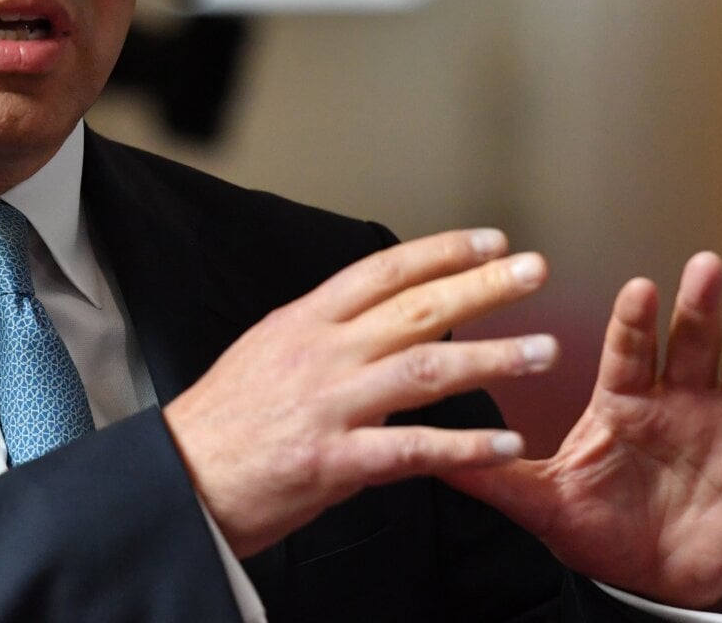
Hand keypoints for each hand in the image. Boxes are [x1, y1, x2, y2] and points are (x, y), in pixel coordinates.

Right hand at [161, 229, 558, 557]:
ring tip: (542, 353)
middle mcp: (321, 354)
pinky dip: (466, 446)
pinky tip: (506, 443)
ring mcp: (329, 406)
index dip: (441, 251)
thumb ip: (324, 335)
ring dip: (492, 358)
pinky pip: (413, 450)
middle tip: (535, 271)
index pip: (383, 271)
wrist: (179, 481)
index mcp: (304, 322)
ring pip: (425, 370)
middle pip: (416, 309)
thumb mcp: (266, 352)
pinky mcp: (334, 461)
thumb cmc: (222, 423)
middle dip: (483, 287)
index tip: (491, 241)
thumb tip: (375, 318)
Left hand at [441, 252, 721, 610]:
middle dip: (698, 307)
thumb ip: (491, 477)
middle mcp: (677, 402)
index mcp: (623, 401)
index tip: (640, 287)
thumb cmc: (595, 524)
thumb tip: (425, 453)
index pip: (628, 351)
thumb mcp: (541, 501)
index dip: (635, 322)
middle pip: (690, 345)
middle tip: (705, 264)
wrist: (646, 575)